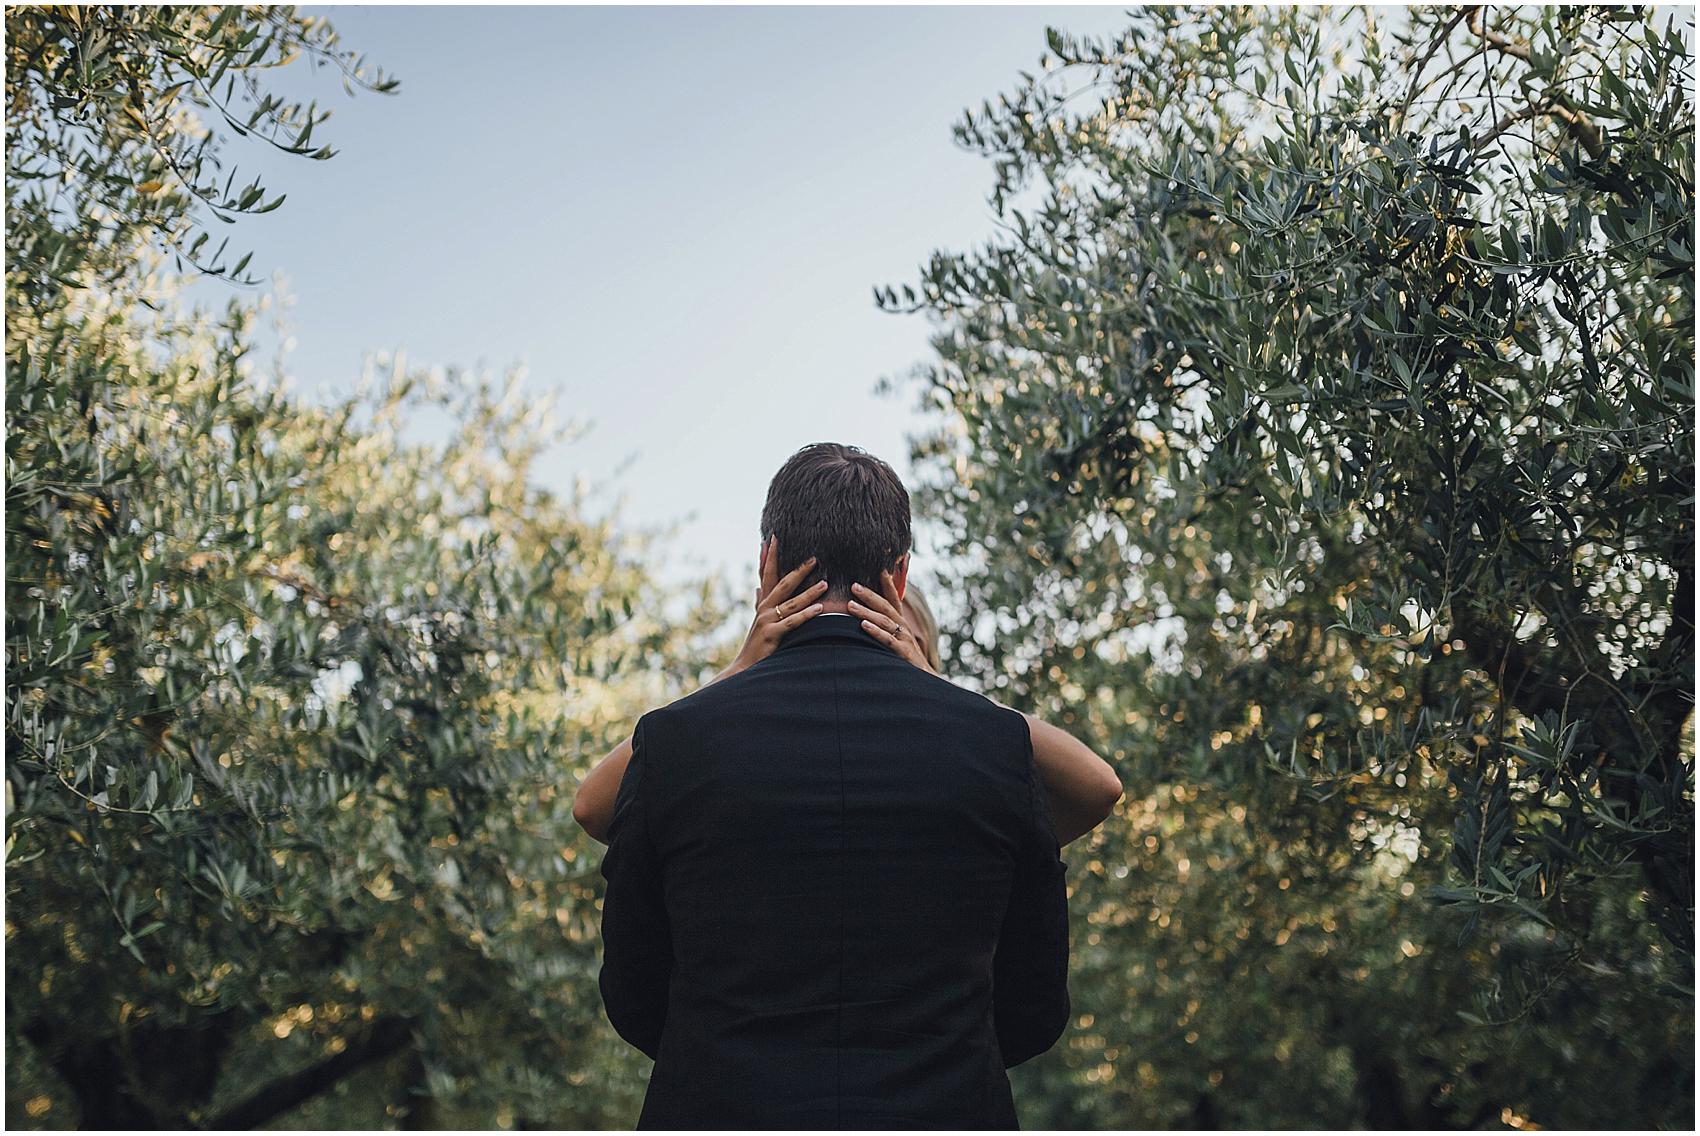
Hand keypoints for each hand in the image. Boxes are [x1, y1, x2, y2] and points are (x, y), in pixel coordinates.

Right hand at [724, 549, 826, 677]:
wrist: (745, 667)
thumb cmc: (756, 645)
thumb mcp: (758, 620)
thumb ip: (759, 602)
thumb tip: (758, 588)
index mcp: (763, 603)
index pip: (767, 574)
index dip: (770, 556)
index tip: (773, 538)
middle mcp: (764, 608)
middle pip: (782, 583)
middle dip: (798, 569)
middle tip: (815, 558)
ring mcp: (768, 621)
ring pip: (792, 602)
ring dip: (809, 592)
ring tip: (825, 583)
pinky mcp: (772, 635)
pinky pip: (793, 622)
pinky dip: (806, 615)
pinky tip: (819, 609)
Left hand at [849, 571, 932, 672]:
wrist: (925, 681)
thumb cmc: (908, 661)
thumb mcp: (898, 642)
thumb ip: (887, 629)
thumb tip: (869, 619)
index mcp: (901, 623)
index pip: (895, 600)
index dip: (889, 585)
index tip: (881, 570)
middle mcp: (904, 628)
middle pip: (885, 607)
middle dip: (869, 595)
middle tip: (854, 586)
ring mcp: (904, 639)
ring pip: (884, 621)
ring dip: (866, 611)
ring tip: (850, 605)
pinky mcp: (903, 652)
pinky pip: (887, 639)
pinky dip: (875, 631)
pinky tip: (863, 625)